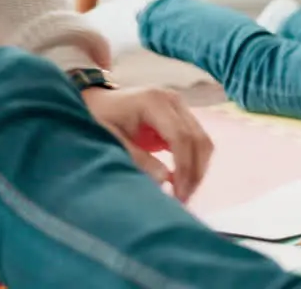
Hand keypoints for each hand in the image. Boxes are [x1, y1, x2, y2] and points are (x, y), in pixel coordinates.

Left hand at [82, 86, 213, 203]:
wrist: (97, 101)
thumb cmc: (97, 119)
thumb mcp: (110, 139)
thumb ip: (136, 158)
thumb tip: (165, 180)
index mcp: (154, 101)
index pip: (181, 136)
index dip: (183, 167)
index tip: (177, 193)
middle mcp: (174, 101)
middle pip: (198, 139)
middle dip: (194, 172)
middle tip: (183, 199)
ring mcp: (181, 107)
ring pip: (203, 142)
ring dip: (198, 170)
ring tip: (184, 194)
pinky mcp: (183, 117)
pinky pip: (197, 142)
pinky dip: (194, 163)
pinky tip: (182, 182)